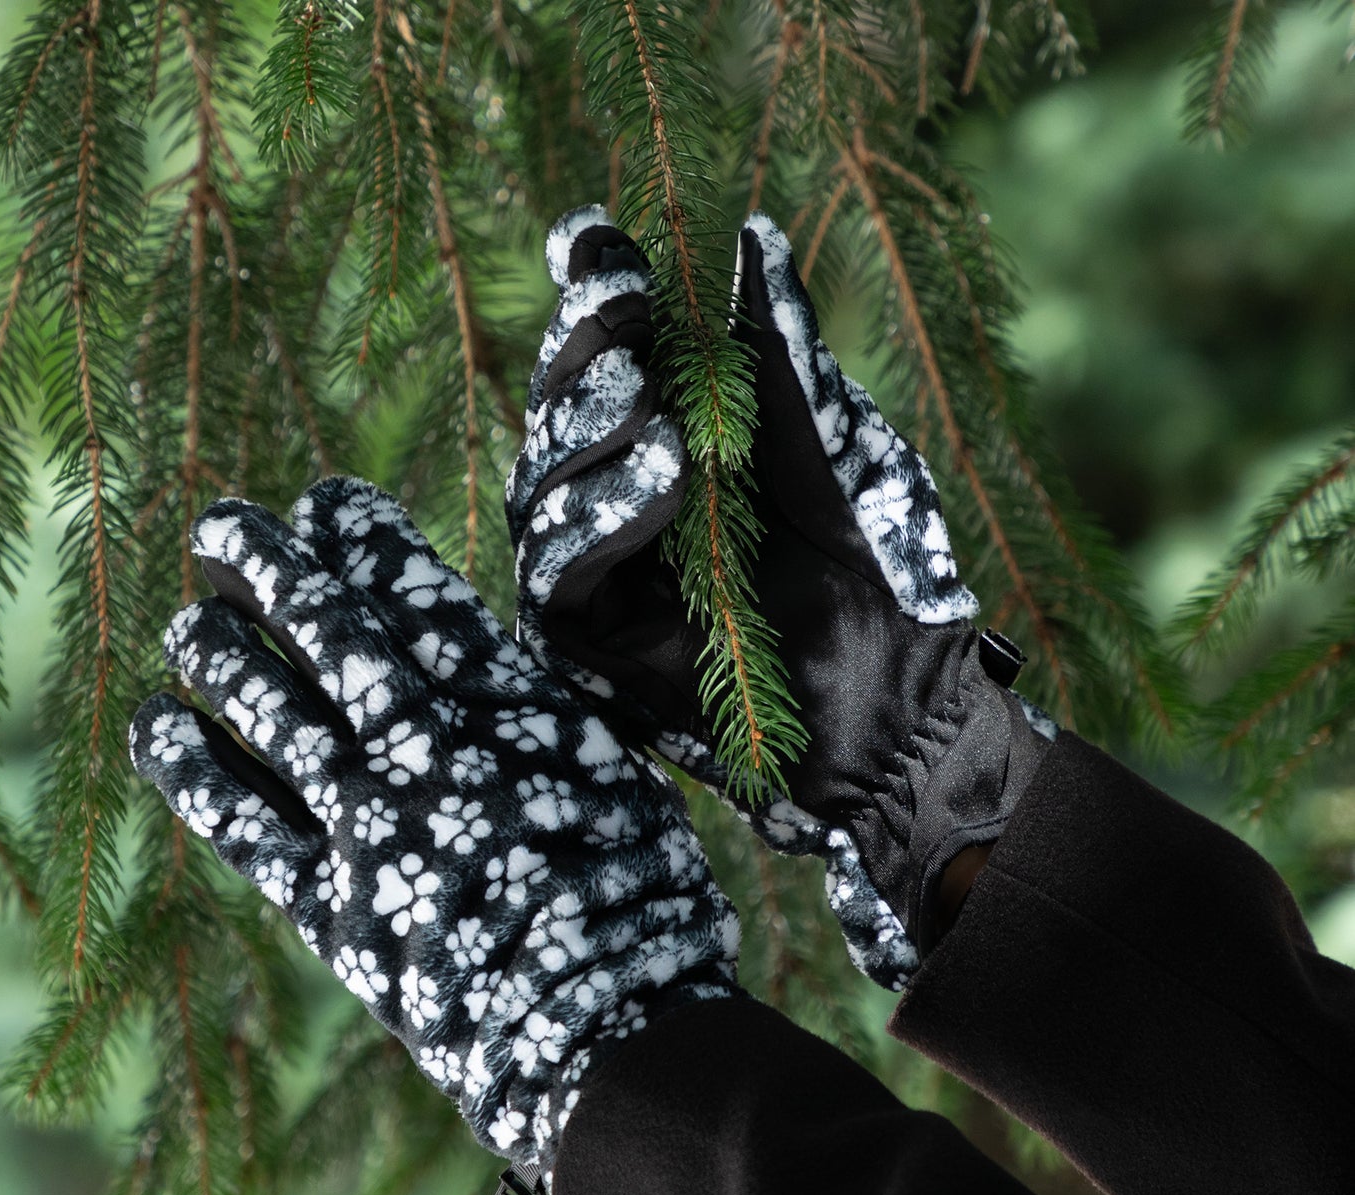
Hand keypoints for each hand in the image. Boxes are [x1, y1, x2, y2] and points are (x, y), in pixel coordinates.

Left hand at [130, 477, 737, 1194]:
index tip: (329, 500)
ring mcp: (372, 825)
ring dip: (221, 653)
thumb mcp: (618, 777)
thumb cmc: (642, 903)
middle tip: (225, 522)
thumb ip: (542, 717)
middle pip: (330, 630)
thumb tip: (485, 665)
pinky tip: (159, 722)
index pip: (418, 593)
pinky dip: (195, 769)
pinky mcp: (333, 906)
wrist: (613, 1037)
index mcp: (511, 708)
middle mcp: (429, 748)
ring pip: (272, 711)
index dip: (365, 538)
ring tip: (188, 619)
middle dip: (270, 565)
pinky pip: (242, 823)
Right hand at [508, 208, 1054, 981]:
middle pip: (557, 418)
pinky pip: (561, 575)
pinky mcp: (592, 647)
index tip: (596, 238)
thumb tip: (749, 237)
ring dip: (587, 434)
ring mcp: (601, 581)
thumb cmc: (881, 578)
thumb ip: (778, 357)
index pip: (607, 366)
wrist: (906, 704)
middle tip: (622, 305)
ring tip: (654, 408)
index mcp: (673, 452)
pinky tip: (660, 479)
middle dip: (582, 355)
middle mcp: (622, 511)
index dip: (592, 301)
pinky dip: (600, 522)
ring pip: (541, 491)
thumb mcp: (830, 448)